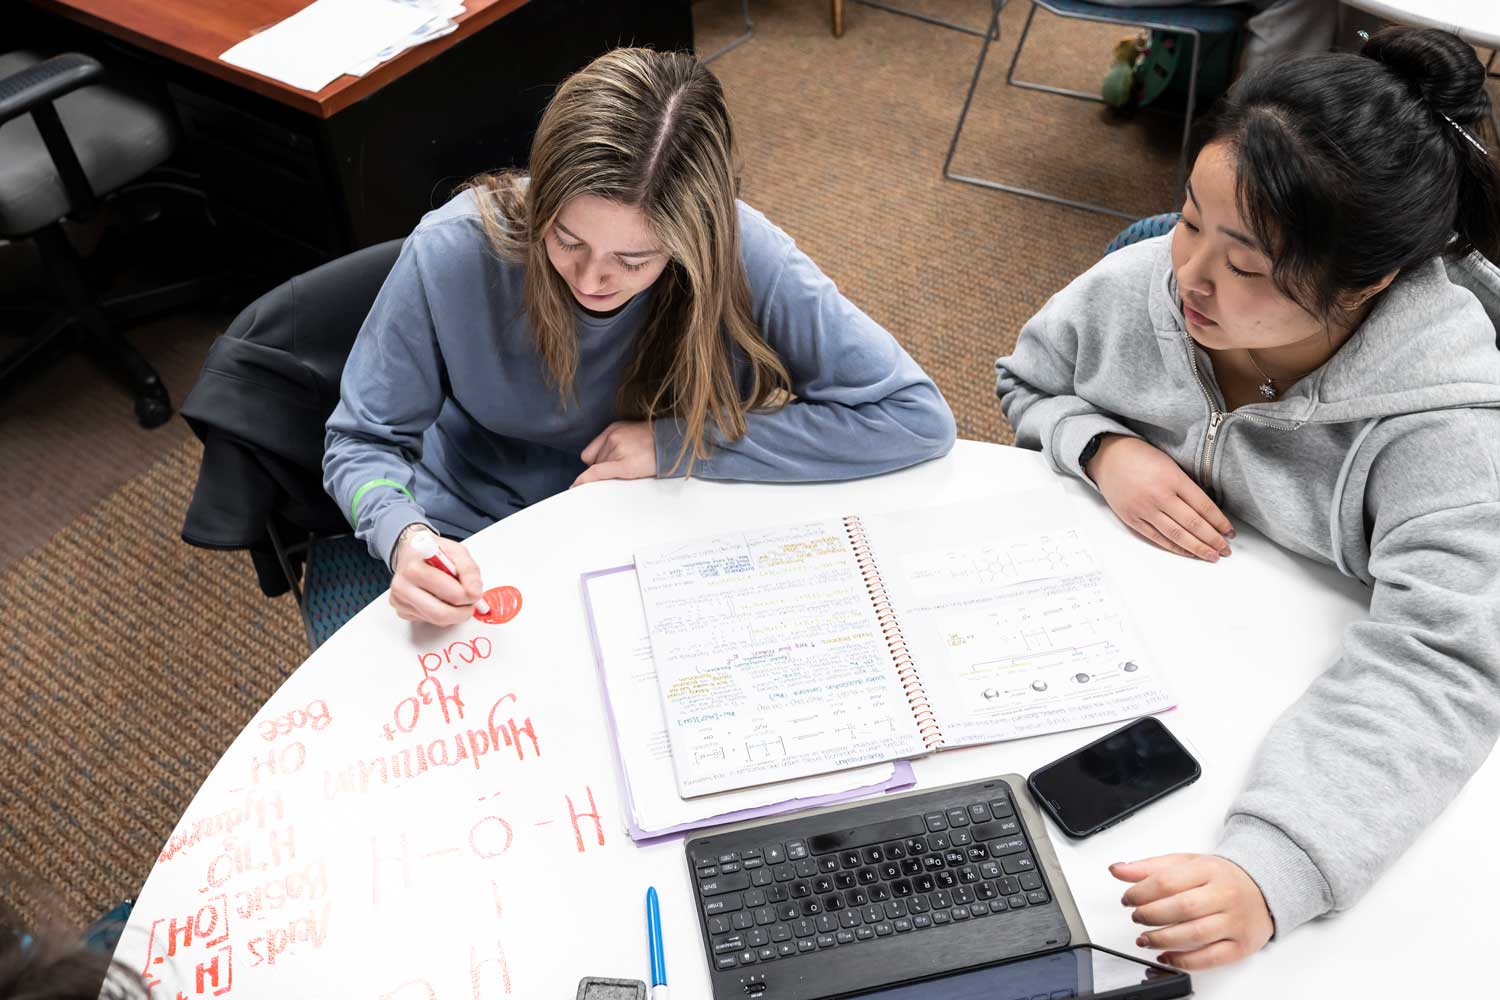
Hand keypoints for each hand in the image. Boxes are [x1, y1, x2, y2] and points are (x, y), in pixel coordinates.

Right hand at [389, 529, 484, 625]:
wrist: (411, 552)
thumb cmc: (434, 551)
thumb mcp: (456, 551)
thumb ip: (469, 570)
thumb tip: (474, 591)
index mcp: (415, 567)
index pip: (449, 593)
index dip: (468, 596)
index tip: (475, 592)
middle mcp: (402, 585)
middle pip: (441, 614)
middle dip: (463, 611)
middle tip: (470, 603)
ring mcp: (399, 601)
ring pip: (436, 621)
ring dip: (454, 614)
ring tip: (458, 599)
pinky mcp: (401, 611)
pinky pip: (429, 621)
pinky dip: (442, 615)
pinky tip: (441, 600)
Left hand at [572, 420, 657, 487]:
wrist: (678, 444)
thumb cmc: (659, 444)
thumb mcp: (634, 435)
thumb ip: (616, 444)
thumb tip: (598, 465)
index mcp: (614, 429)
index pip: (591, 453)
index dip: (594, 465)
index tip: (595, 474)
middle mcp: (613, 437)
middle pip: (595, 463)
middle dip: (606, 470)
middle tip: (628, 470)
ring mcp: (618, 450)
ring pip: (600, 470)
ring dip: (612, 476)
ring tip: (634, 470)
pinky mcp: (625, 464)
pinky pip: (598, 473)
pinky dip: (586, 481)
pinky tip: (577, 487)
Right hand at [1086, 435, 1233, 561]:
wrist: (1108, 456)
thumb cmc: (1140, 456)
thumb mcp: (1170, 464)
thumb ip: (1186, 486)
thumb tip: (1207, 512)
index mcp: (1173, 478)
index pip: (1204, 506)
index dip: (1220, 522)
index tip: (1230, 532)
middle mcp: (1159, 496)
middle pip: (1193, 524)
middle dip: (1213, 539)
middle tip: (1225, 550)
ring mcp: (1144, 509)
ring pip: (1177, 535)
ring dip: (1197, 548)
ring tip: (1211, 556)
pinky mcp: (1132, 519)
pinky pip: (1157, 538)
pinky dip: (1175, 547)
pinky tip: (1187, 552)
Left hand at [1112, 854, 1273, 970]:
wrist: (1263, 888)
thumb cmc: (1220, 877)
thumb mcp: (1186, 863)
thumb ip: (1150, 868)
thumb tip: (1117, 869)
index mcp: (1208, 870)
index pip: (1168, 881)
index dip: (1141, 892)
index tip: (1128, 899)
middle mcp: (1224, 895)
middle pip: (1181, 908)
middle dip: (1150, 915)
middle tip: (1136, 917)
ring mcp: (1235, 921)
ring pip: (1194, 934)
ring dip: (1162, 939)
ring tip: (1144, 938)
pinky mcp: (1241, 945)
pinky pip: (1210, 958)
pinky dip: (1183, 961)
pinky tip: (1166, 956)